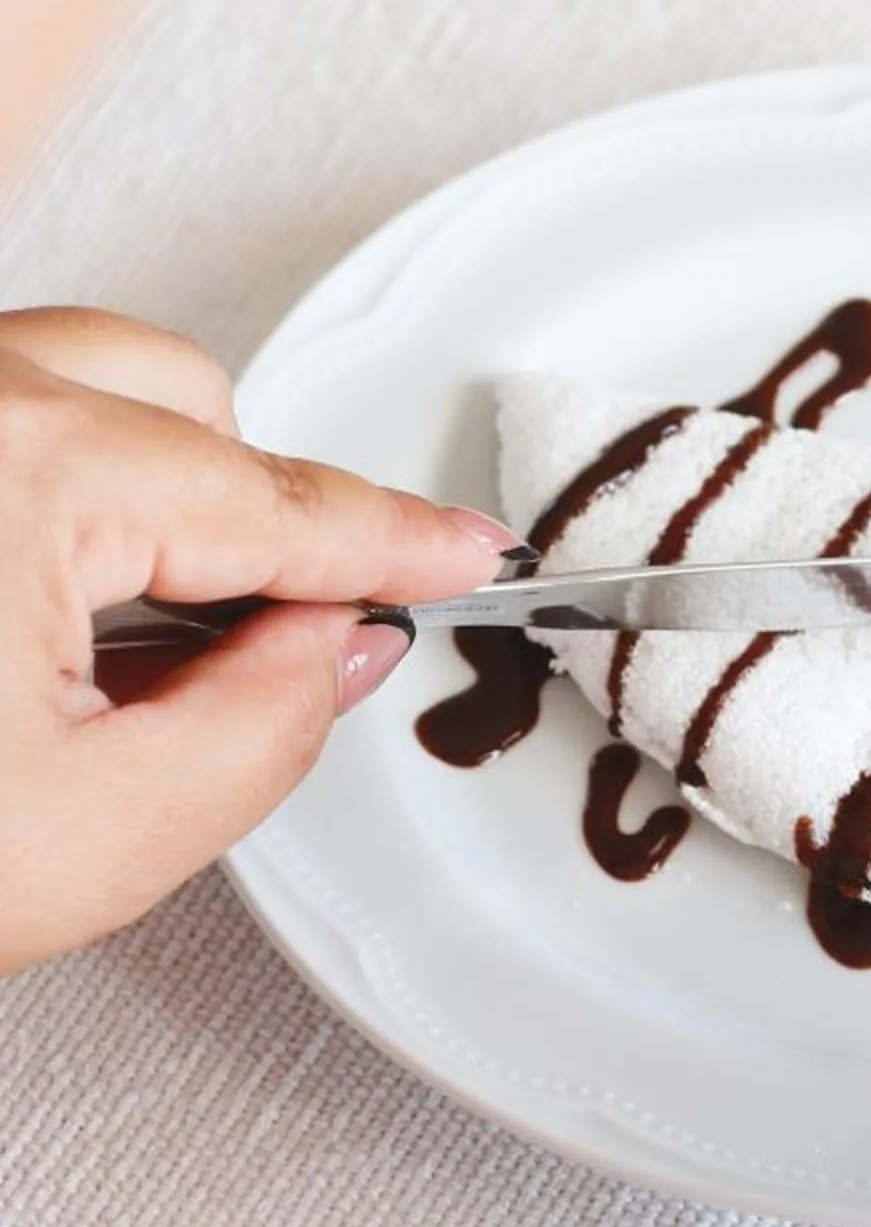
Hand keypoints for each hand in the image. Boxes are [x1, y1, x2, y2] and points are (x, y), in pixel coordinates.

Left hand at [0, 308, 517, 973]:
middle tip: (243, 653)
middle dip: (237, 520)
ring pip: (86, 385)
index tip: (468, 555)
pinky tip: (16, 617)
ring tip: (105, 643)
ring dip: (137, 492)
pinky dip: (44, 488)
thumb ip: (258, 730)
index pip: (271, 504)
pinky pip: (5, 415)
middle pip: (185, 405)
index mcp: (20, 463)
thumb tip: (332, 643)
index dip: (392, 543)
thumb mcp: (80, 841)